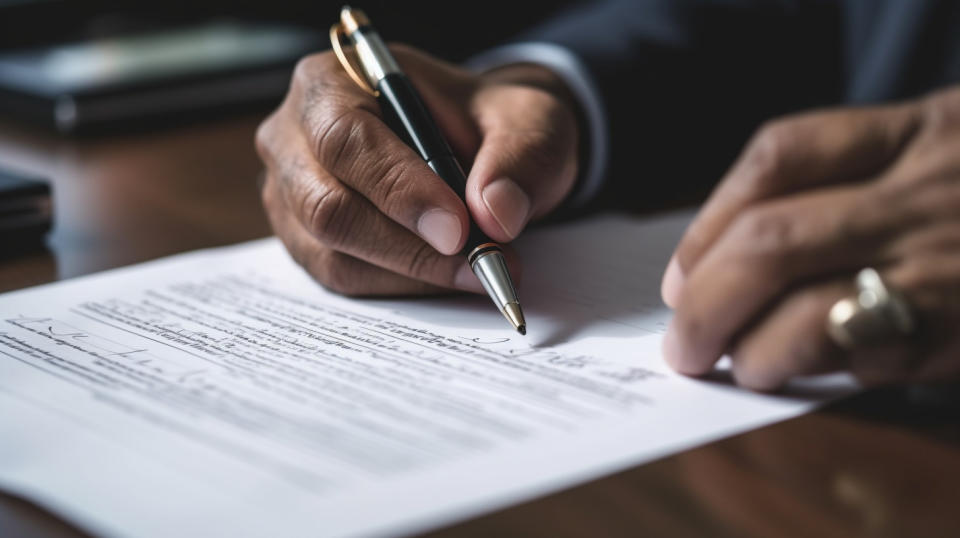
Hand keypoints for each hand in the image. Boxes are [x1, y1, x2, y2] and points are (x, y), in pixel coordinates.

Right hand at [256, 45, 578, 295]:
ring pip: (334, 254)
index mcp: (334, 80)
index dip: (399, 190)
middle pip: (327, 206)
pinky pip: (343, 279)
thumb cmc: (490, 122)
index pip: (346, 139)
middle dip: (407, 245)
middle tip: (477, 261)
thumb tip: (498, 214)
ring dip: (412, 273)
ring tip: (478, 269)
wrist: (481, 146)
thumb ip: (522, 158)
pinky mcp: (305, 239)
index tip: (457, 229)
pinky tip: (446, 275)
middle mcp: (295, 135)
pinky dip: (401, 286)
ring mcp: (291, 192)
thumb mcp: (529, 120)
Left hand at [660, 86, 959, 389]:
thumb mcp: (950, 139)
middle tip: (682, 341)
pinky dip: (822, 372)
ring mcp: (953, 262)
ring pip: (814, 312)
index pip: (780, 156)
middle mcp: (930, 191)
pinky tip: (803, 374)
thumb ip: (861, 175)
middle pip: (771, 241)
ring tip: (734, 364)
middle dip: (705, 299)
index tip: (681, 269)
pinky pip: (876, 357)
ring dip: (754, 350)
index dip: (710, 218)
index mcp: (922, 128)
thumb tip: (733, 251)